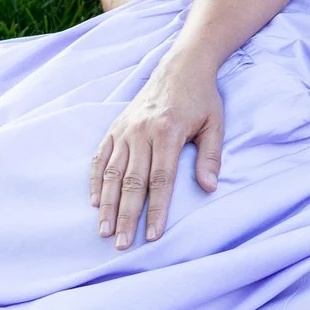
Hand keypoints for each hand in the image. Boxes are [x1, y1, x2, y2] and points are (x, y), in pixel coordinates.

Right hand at [89, 54, 223, 248]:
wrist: (180, 66)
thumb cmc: (201, 98)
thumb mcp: (215, 123)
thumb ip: (211, 156)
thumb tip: (209, 187)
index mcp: (168, 132)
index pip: (161, 180)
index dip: (157, 209)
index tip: (153, 234)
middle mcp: (142, 132)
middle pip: (132, 182)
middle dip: (127, 216)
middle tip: (123, 243)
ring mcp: (125, 130)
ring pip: (112, 173)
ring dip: (107, 204)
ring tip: (104, 231)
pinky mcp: (115, 127)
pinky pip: (101, 157)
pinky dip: (96, 180)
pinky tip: (94, 202)